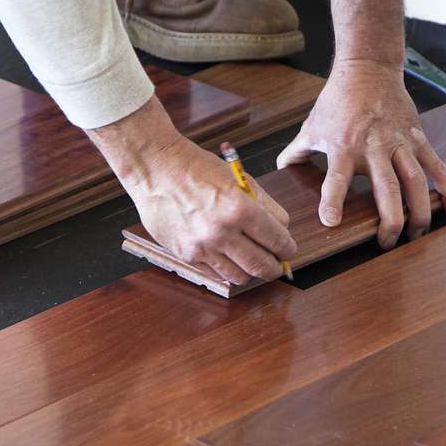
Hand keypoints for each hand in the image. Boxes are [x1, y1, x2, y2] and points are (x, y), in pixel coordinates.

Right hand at [92, 96, 295, 285]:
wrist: (157, 169)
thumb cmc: (198, 169)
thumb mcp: (239, 179)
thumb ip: (264, 206)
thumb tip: (282, 230)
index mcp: (240, 208)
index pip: (278, 241)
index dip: (288, 248)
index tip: (288, 250)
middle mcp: (222, 231)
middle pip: (263, 266)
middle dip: (275, 267)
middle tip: (277, 264)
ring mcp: (203, 247)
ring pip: (241, 276)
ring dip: (251, 271)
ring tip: (251, 261)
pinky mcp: (186, 255)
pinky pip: (216, 273)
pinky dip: (227, 268)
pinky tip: (228, 257)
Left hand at [277, 56, 445, 248]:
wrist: (368, 69)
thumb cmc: (337, 101)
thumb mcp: (311, 126)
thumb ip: (295, 152)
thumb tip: (279, 172)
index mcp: (344, 146)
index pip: (336, 177)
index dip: (333, 200)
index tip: (332, 222)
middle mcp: (374, 147)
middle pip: (386, 187)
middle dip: (389, 219)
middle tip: (387, 243)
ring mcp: (399, 143)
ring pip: (416, 181)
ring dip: (420, 211)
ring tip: (418, 234)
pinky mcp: (419, 138)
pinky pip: (437, 167)